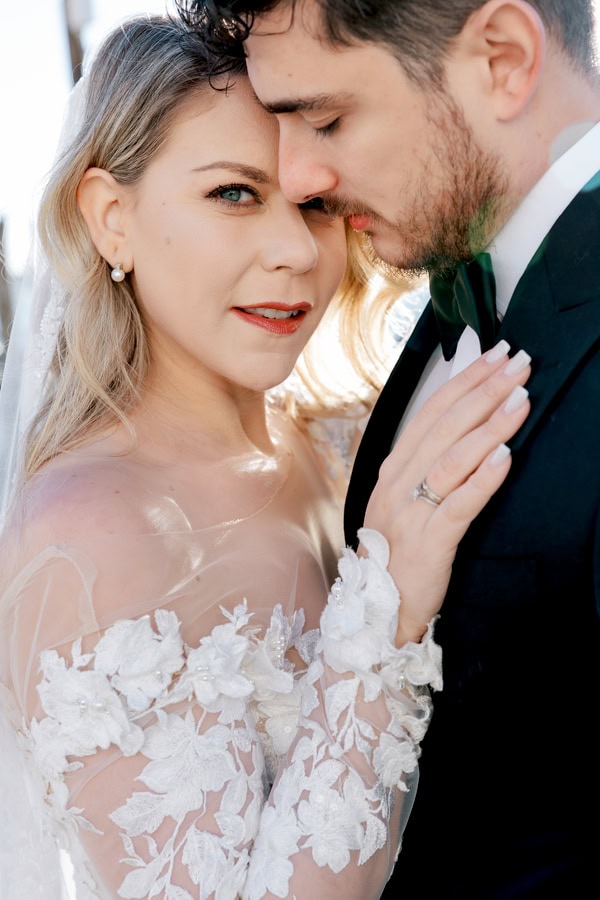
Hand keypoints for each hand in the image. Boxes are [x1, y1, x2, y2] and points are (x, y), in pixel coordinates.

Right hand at [362, 340, 530, 646]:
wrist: (376, 607)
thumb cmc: (396, 550)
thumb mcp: (402, 499)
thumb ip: (427, 462)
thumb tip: (463, 422)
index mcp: (393, 467)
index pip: (431, 410)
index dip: (465, 379)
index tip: (496, 354)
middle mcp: (397, 482)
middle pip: (445, 426)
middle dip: (485, 390)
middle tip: (520, 363)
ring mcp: (410, 511)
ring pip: (453, 459)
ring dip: (490, 426)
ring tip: (520, 399)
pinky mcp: (428, 541)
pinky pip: (459, 505)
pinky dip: (483, 479)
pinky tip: (505, 456)